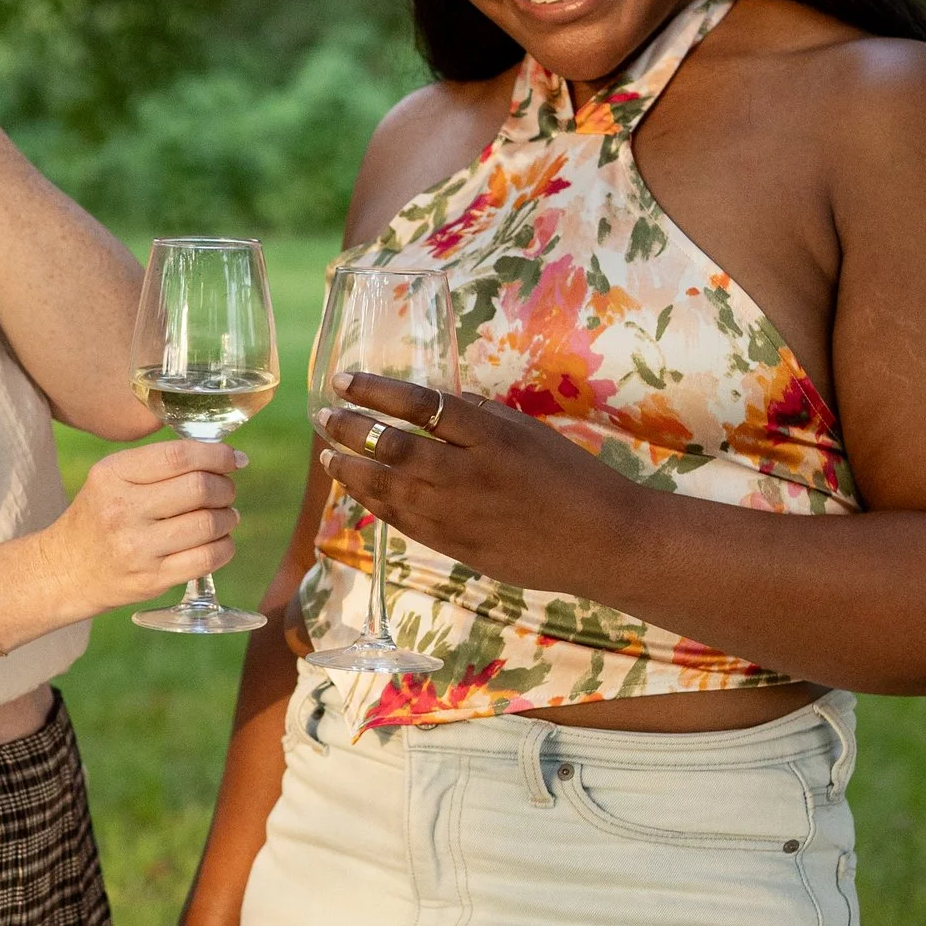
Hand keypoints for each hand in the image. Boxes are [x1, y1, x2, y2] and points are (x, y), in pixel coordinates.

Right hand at [47, 439, 240, 619]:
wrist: (66, 570)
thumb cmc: (98, 517)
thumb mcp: (111, 478)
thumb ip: (158, 464)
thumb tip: (223, 457)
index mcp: (113, 475)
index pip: (178, 457)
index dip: (216, 455)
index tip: (232, 459)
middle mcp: (123, 510)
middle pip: (199, 489)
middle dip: (224, 487)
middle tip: (225, 491)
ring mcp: (138, 548)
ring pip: (208, 524)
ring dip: (228, 517)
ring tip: (224, 516)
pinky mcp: (152, 579)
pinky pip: (207, 559)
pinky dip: (224, 546)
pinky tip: (219, 541)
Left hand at [317, 372, 631, 593]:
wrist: (603, 542)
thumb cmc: (573, 479)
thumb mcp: (529, 432)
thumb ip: (479, 417)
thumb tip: (435, 402)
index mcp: (491, 436)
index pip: (420, 405)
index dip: (375, 391)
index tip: (344, 379)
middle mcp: (468, 474)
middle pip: (392, 447)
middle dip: (350, 430)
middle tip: (323, 415)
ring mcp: (458, 514)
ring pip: (388, 488)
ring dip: (352, 469)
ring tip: (328, 455)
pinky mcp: (456, 546)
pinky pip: (402, 521)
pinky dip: (375, 502)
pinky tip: (359, 489)